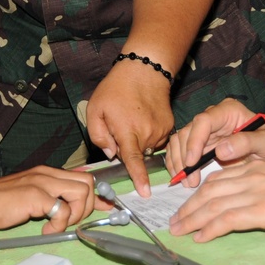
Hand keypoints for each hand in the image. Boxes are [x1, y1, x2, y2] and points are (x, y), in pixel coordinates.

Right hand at [0, 165, 102, 234]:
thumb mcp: (29, 194)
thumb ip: (49, 196)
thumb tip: (69, 205)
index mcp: (47, 172)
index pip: (82, 177)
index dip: (97, 194)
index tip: (105, 207)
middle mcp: (47, 173)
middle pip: (87, 183)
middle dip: (86, 206)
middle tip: (69, 221)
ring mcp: (42, 183)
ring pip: (81, 193)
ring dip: (75, 215)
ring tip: (56, 225)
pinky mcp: (35, 196)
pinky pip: (63, 210)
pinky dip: (59, 224)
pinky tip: (45, 230)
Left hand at [85, 62, 173, 197]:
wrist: (144, 70)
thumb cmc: (116, 88)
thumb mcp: (95, 109)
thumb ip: (98, 135)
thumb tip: (111, 153)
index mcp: (128, 131)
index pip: (134, 161)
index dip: (139, 179)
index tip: (146, 194)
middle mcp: (147, 133)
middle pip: (136, 153)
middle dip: (126, 145)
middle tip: (119, 124)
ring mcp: (161, 130)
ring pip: (146, 147)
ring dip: (138, 140)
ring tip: (132, 118)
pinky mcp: (169, 125)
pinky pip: (156, 139)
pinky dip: (148, 134)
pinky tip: (142, 118)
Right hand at [166, 98, 264, 187]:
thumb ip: (247, 142)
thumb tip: (221, 150)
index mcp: (228, 111)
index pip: (203, 121)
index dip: (194, 141)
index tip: (193, 162)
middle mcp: (212, 117)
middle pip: (187, 131)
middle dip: (184, 157)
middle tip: (190, 181)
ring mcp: (204, 130)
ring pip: (180, 140)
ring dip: (178, 162)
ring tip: (187, 183)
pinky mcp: (199, 143)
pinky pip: (180, 150)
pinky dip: (177, 164)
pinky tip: (182, 178)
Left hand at [168, 160, 264, 241]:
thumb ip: (262, 188)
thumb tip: (243, 205)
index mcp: (257, 168)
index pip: (217, 179)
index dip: (197, 194)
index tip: (185, 208)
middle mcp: (253, 175)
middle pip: (210, 190)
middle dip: (189, 207)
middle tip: (175, 222)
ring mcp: (259, 191)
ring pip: (215, 204)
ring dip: (193, 219)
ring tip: (180, 231)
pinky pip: (230, 218)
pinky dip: (212, 228)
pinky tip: (201, 236)